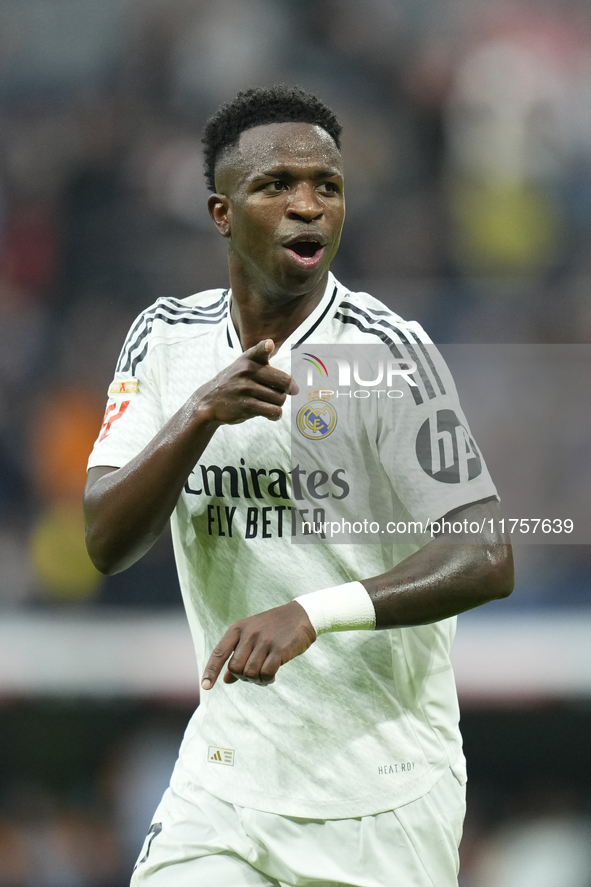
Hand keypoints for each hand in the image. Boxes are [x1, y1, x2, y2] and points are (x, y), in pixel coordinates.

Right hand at [196, 339, 297, 425]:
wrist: (209, 400)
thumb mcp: (244, 365)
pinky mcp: (246, 406)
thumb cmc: (235, 381)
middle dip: (287, 390)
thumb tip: (297, 389)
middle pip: (285, 381)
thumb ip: (269, 369)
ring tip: (268, 403)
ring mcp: (246, 389)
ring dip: (278, 403)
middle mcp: (247, 372)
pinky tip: (270, 414)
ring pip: (280, 398)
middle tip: (279, 392)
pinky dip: (275, 415)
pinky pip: (274, 411)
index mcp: (248, 360)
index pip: (259, 350)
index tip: (269, 345)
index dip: (265, 347)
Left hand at [200, 601, 316, 688]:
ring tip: (264, 677)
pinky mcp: (280, 649)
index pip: (219, 653)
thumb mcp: (252, 636)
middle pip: (235, 668)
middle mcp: (249, 634)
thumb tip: (225, 680)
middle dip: (242, 677)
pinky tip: (272, 677)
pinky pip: (266, 673)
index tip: (205, 687)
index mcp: (238, 629)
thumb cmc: (274, 627)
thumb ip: (238, 655)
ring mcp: (264, 641)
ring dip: (256, 680)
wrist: (302, 615)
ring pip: (250, 673)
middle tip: (254, 676)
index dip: (210, 671)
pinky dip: (267, 679)